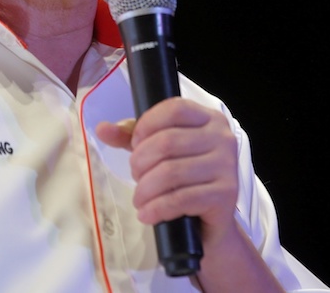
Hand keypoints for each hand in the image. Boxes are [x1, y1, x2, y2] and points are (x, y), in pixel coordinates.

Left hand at [95, 97, 239, 245]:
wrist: (212, 221)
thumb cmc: (186, 179)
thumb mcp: (160, 152)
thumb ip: (132, 137)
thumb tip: (102, 128)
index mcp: (209, 119)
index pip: (174, 109)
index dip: (146, 125)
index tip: (135, 144)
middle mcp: (222, 138)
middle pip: (167, 141)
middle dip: (140, 162)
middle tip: (135, 176)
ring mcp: (227, 166)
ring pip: (171, 172)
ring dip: (145, 189)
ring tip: (139, 199)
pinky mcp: (225, 194)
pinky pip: (182, 199)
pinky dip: (157, 208)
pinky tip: (147, 214)